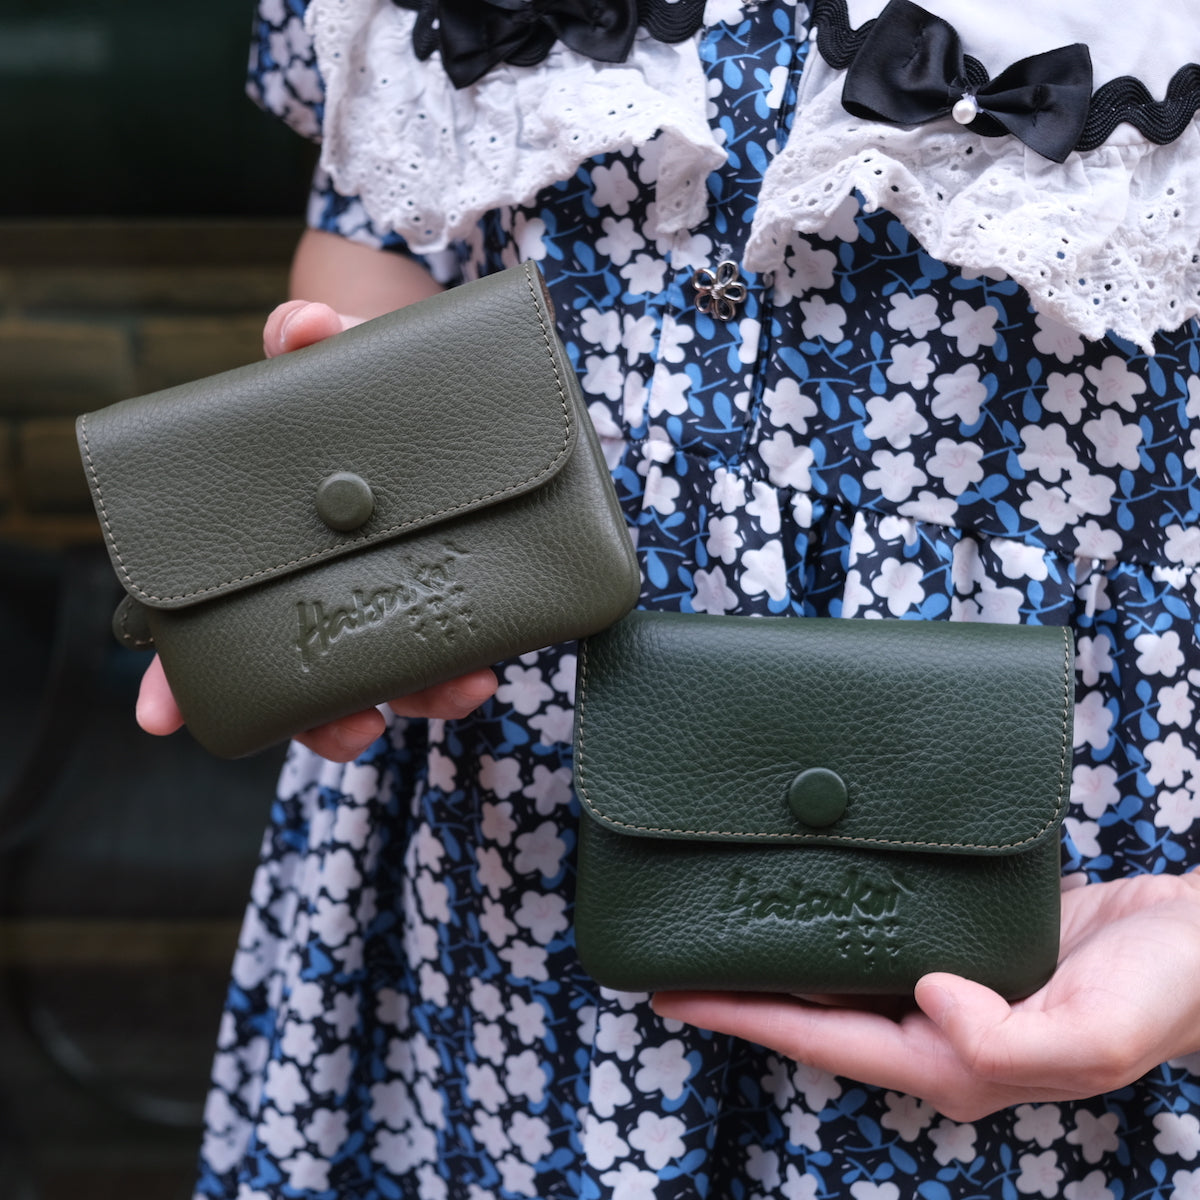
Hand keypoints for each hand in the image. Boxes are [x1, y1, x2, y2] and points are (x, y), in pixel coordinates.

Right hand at [135, 295, 498, 760]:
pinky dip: (467, 666)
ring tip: (462, 688)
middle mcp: (329, 589)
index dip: (177, 677)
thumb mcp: (333, 358)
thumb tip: (301, 328)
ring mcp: (392, 599)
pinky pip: (454, 650)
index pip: (211, 630)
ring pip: (390, 677)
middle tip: (359, 725)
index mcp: (273, 552)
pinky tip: (489, 663)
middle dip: (327, 720)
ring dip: (422, 697)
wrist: (447, 390)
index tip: (159, 714)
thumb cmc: (362, 386)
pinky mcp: (454, 596)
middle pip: (307, 677)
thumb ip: (307, 341)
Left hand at [651, 871, 1199, 1120]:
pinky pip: (879, 935)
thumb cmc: (1161, 994)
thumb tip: (926, 1000)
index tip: (673, 993)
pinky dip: (833, 919)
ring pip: (841, 976)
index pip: (820, 1043)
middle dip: (741, 992)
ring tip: (720, 925)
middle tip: (673, 956)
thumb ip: (1007, 1040)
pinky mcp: (964, 944)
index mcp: (953, 1062)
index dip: (741, 1019)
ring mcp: (948, 988)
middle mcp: (938, 1030)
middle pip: (814, 1015)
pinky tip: (808, 893)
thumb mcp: (1091, 1032)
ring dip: (780, 956)